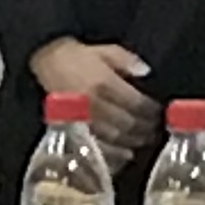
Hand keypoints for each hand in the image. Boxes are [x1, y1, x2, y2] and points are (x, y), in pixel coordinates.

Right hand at [31, 38, 160, 161]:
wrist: (46, 64)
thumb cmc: (78, 57)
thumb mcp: (104, 51)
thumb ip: (127, 60)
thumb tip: (146, 72)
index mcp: (105, 83)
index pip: (137, 103)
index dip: (151, 111)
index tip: (158, 112)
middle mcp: (95, 104)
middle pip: (128, 123)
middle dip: (145, 128)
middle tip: (155, 129)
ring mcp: (84, 119)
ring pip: (116, 137)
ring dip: (134, 140)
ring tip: (144, 139)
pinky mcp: (74, 130)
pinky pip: (99, 146)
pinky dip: (116, 152)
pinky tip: (127, 153)